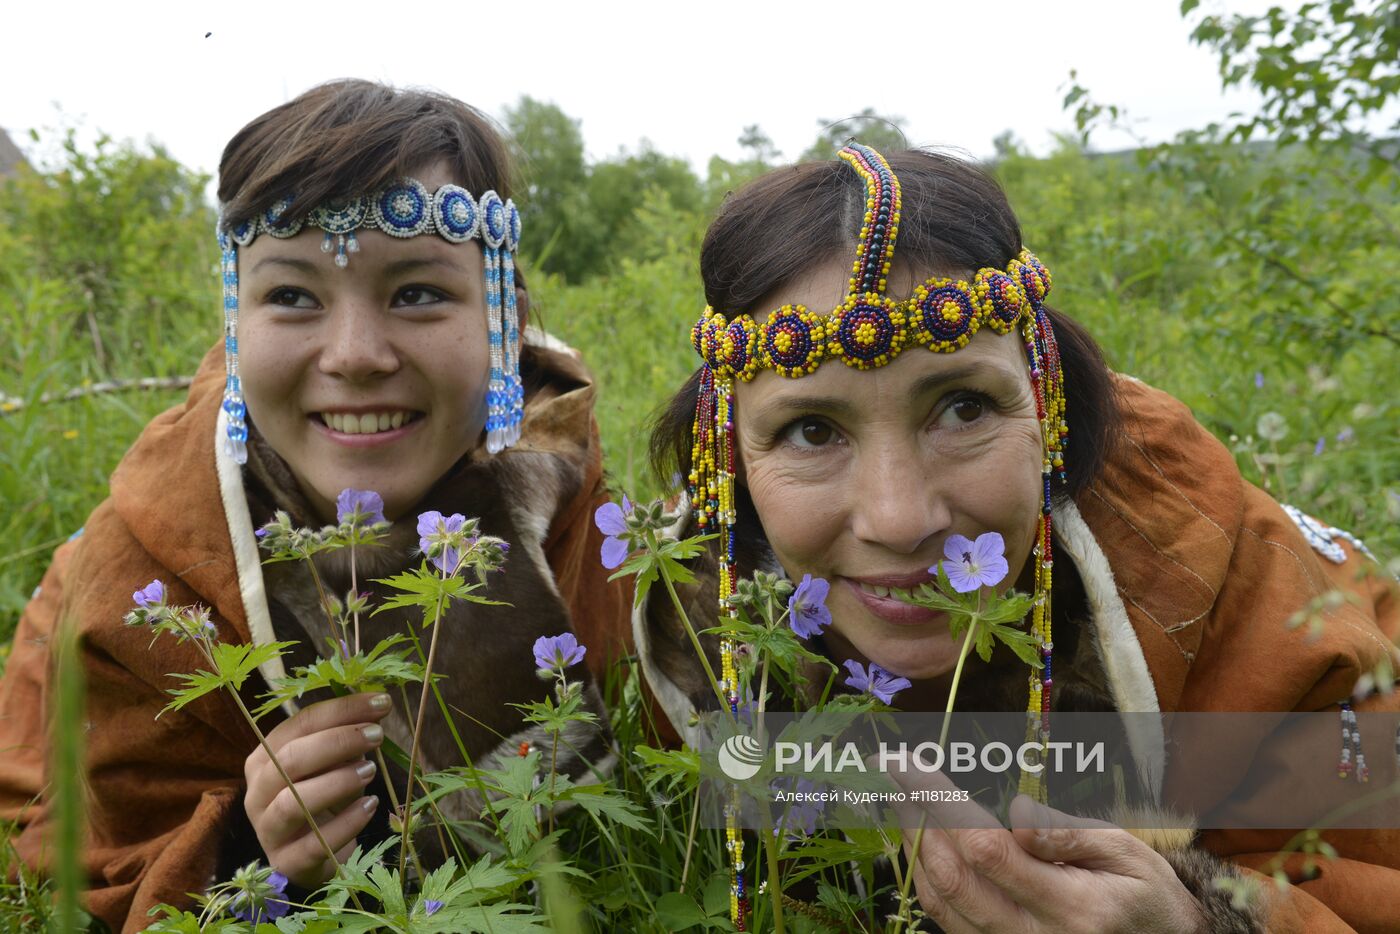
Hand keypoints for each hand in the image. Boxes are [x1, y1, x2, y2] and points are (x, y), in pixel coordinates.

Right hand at [243, 692, 390, 887]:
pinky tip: (370, 805)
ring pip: (293, 802)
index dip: (341, 710)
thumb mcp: (331, 763)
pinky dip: (347, 822)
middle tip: (376, 734)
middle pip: (290, 759)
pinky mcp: (286, 862)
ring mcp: (267, 830)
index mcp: (265, 759)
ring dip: (337, 782)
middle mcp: (257, 792)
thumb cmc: (323, 797)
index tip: (380, 702)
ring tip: (371, 771)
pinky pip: (315, 843)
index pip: (299, 725)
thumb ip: (345, 736)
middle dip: (338, 741)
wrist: (314, 855)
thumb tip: (376, 705)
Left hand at [895, 773, 1206, 933]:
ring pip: (942, 904)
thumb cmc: (1145, 894)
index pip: (988, 850)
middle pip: (953, 881)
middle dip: (917, 820)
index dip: (941, 804)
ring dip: (914, 847)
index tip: (912, 765)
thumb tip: (1015, 811)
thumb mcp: (1127, 853)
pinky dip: (927, 876)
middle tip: (895, 774)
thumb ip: (1070, 835)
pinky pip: (949, 920)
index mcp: (1071, 908)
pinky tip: (922, 839)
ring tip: (900, 797)